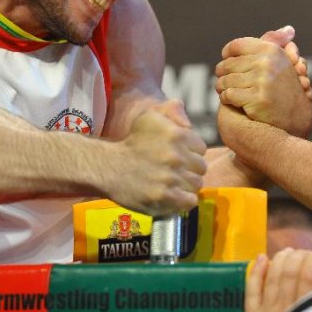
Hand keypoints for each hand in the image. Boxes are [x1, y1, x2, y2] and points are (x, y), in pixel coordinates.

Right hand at [107, 100, 206, 215]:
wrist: (110, 167)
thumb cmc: (134, 142)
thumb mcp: (151, 118)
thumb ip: (173, 111)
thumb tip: (189, 123)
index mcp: (176, 134)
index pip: (201, 149)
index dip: (191, 152)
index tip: (179, 156)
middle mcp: (175, 155)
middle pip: (201, 167)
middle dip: (190, 169)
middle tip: (175, 170)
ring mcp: (170, 178)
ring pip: (196, 184)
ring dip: (186, 184)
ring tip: (172, 182)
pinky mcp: (165, 197)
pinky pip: (190, 200)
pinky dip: (184, 199)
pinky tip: (173, 194)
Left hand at [215, 26, 311, 137]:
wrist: (296, 117)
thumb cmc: (286, 88)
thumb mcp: (283, 62)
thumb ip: (278, 44)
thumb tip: (288, 28)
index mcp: (271, 50)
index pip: (237, 46)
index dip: (228, 53)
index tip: (227, 60)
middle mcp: (266, 63)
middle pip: (227, 64)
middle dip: (222, 73)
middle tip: (223, 79)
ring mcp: (262, 81)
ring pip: (225, 80)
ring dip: (221, 87)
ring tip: (224, 89)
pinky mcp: (257, 98)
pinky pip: (228, 95)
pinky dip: (226, 98)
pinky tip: (231, 100)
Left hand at [245, 249, 311, 311]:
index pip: (309, 278)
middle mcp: (284, 311)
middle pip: (290, 274)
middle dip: (299, 257)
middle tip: (308, 253)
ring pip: (273, 277)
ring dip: (281, 260)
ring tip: (289, 251)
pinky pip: (252, 290)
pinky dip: (256, 272)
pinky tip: (261, 258)